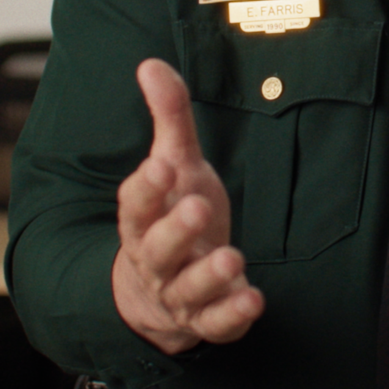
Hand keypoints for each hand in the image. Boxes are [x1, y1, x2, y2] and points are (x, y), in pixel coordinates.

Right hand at [111, 58, 263, 354]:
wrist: (160, 295)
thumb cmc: (172, 219)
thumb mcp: (175, 167)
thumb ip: (169, 119)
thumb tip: (151, 65)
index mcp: (141, 221)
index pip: (134, 205)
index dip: (146, 187)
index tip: (160, 167)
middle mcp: (155, 260)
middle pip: (157, 248)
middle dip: (175, 230)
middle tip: (197, 207)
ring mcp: (179, 293)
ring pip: (187, 289)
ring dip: (208, 275)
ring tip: (232, 256)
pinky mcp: (206, 320)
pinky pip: (216, 324)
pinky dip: (233, 315)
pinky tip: (253, 299)